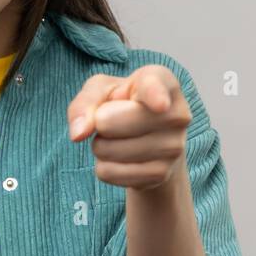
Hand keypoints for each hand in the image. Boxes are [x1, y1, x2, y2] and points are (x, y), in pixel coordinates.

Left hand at [66, 65, 192, 191]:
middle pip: (109, 123)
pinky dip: (105, 166)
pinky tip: (123, 157)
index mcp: (163, 81)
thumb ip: (85, 102)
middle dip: (98, 124)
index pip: (156, 87)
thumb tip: (78, 133)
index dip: (155, 95)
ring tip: (120, 138)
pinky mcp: (161, 174)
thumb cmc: (123, 104)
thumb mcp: (102, 90)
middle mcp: (176, 113)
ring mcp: (173, 147)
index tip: (159, 105)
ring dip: (101, 147)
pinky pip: (109, 173)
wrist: (152, 139)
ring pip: (107, 151)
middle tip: (113, 119)